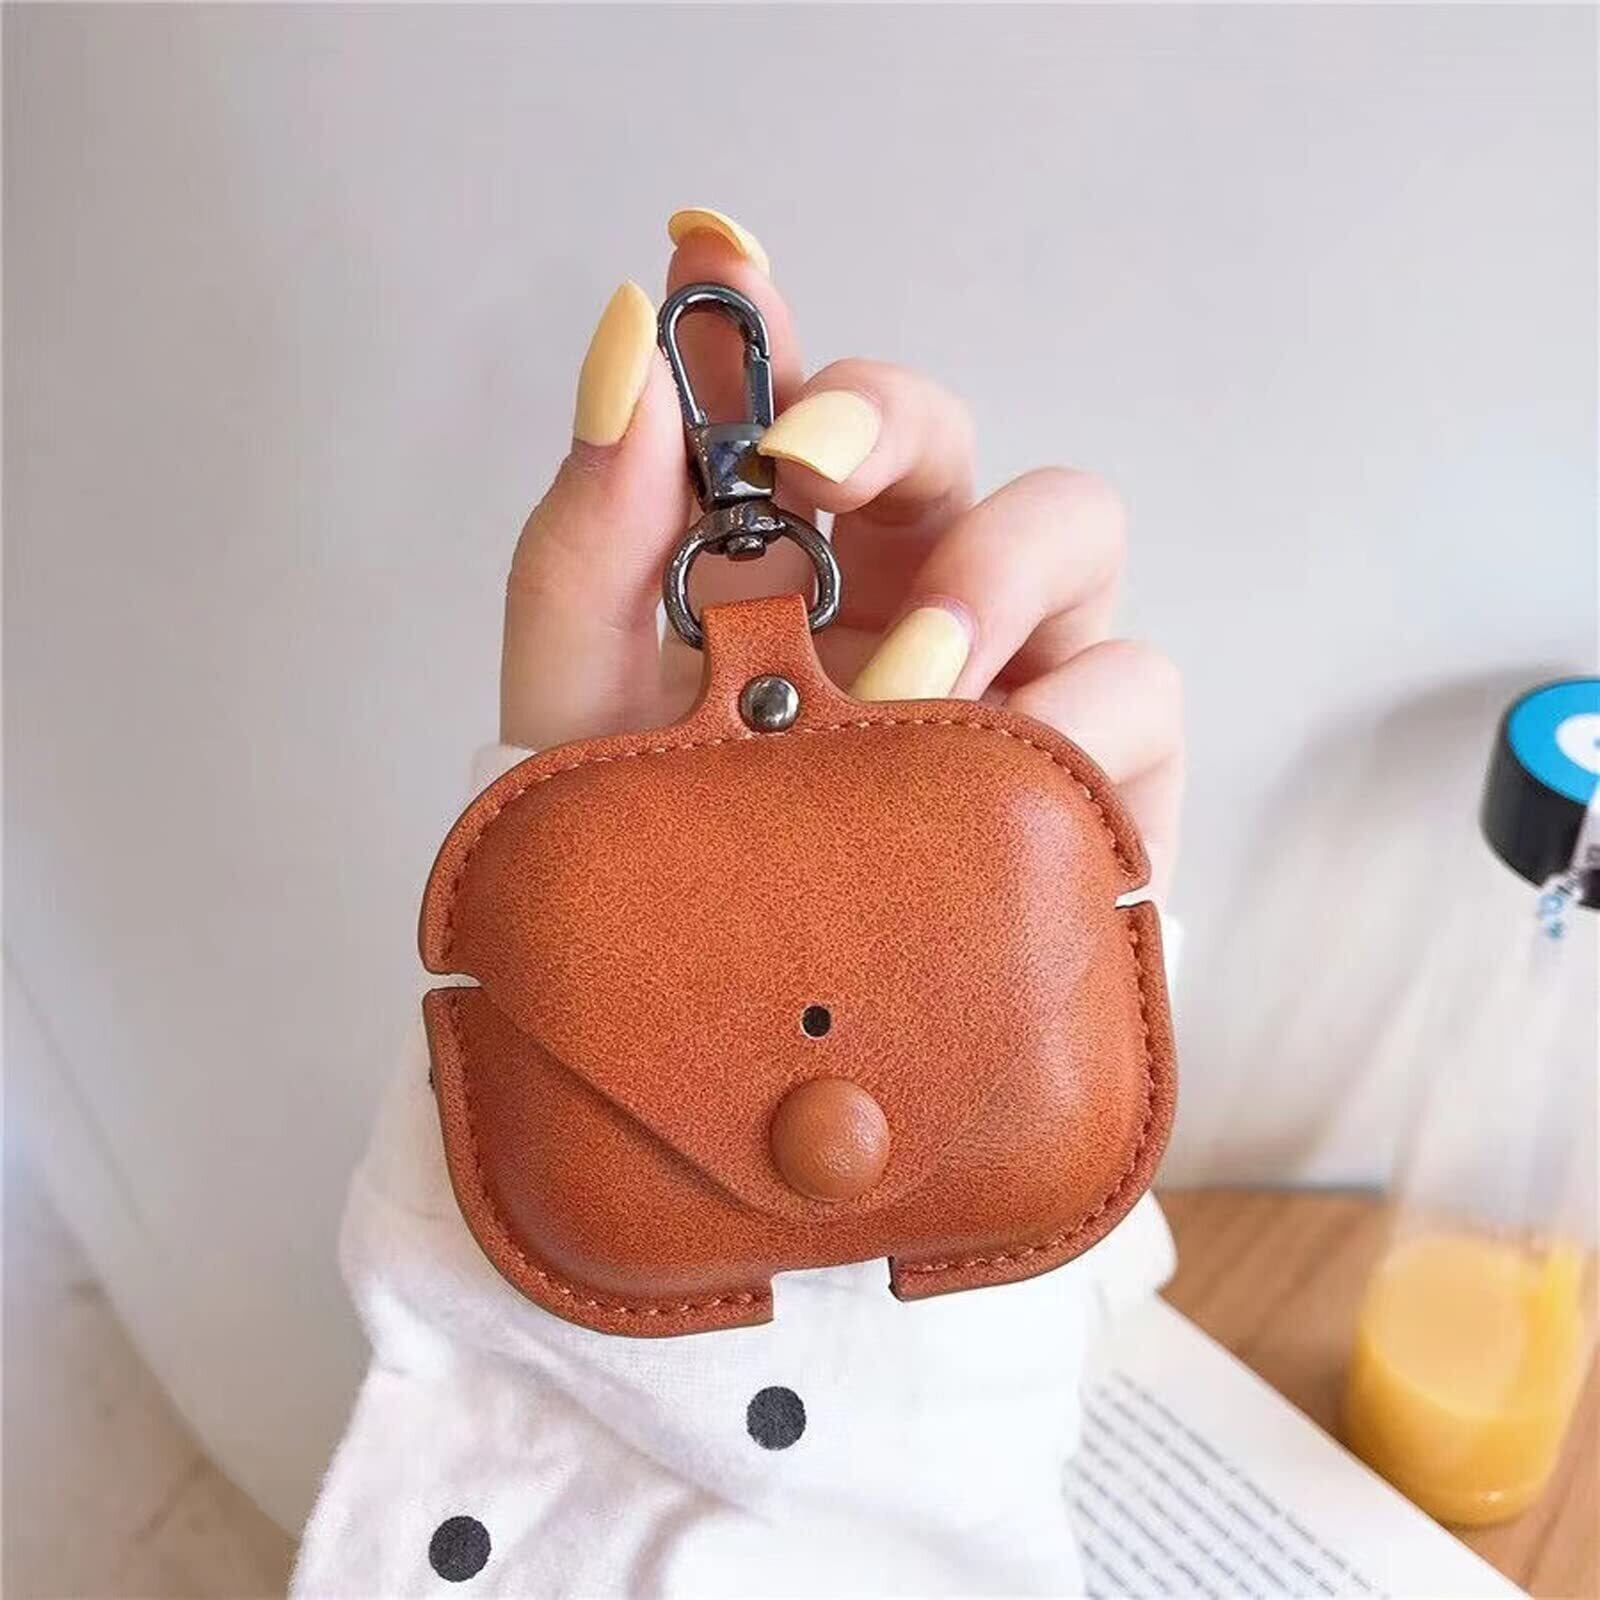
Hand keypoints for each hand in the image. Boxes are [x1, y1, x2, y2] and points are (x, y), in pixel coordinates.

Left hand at [501, 209, 1181, 894]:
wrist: (719, 1056)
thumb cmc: (656, 868)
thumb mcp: (580, 713)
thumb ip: (590, 534)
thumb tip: (631, 337)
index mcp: (804, 570)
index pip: (823, 415)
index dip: (797, 349)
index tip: (734, 312)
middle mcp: (924, 605)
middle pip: (968, 447)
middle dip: (902, 435)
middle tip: (810, 477)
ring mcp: (1016, 688)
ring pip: (1085, 541)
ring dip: (998, 582)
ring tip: (903, 689)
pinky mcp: (1089, 789)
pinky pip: (1140, 701)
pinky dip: (1072, 723)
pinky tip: (985, 784)